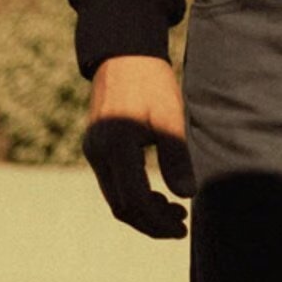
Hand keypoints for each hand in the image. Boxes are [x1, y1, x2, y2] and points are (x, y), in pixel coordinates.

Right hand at [83, 55, 196, 238]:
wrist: (124, 53)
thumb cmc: (151, 81)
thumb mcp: (169, 115)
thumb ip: (176, 156)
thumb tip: (188, 195)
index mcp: (115, 146)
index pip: (134, 201)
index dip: (158, 221)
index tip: (181, 227)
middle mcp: (98, 153)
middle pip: (121, 206)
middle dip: (150, 222)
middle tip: (180, 226)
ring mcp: (93, 150)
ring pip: (115, 197)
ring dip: (142, 210)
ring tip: (173, 211)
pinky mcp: (96, 145)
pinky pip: (112, 182)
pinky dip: (133, 194)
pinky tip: (156, 193)